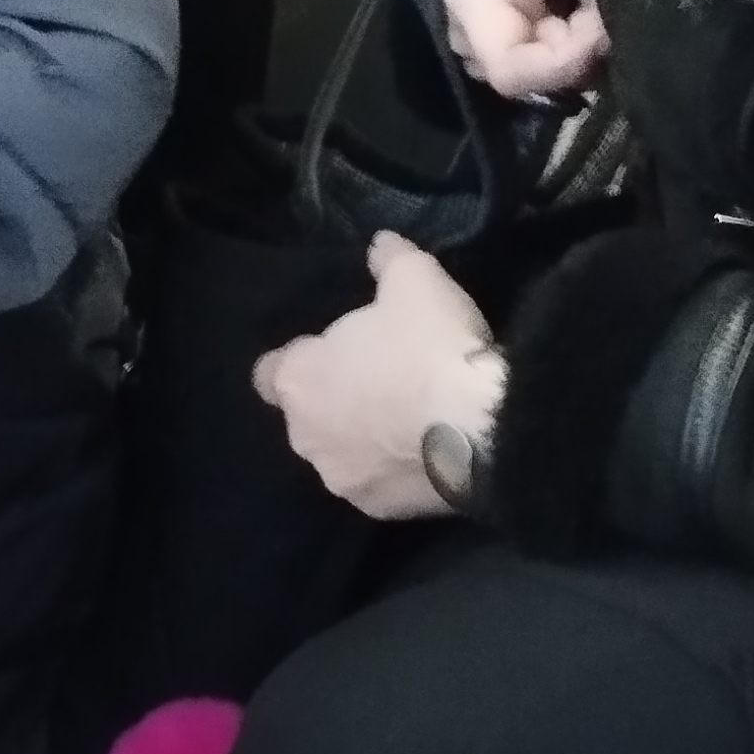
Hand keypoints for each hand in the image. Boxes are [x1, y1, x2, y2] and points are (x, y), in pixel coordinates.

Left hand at [254, 234, 505, 519]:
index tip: (330, 353)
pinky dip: (394, 469)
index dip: (299, 361)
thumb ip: (389, 260)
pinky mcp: (377, 509)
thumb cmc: (431, 346)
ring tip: (409, 418)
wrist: (482, 427)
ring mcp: (340, 478)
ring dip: (363, 438)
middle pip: (307, 415)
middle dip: (335, 400)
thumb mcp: (415, 280)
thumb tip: (380, 244)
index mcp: (298, 381)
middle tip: (382, 378)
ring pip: (340, 454)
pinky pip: (378, 483)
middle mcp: (304, 436)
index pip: (271, 373)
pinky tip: (426, 450)